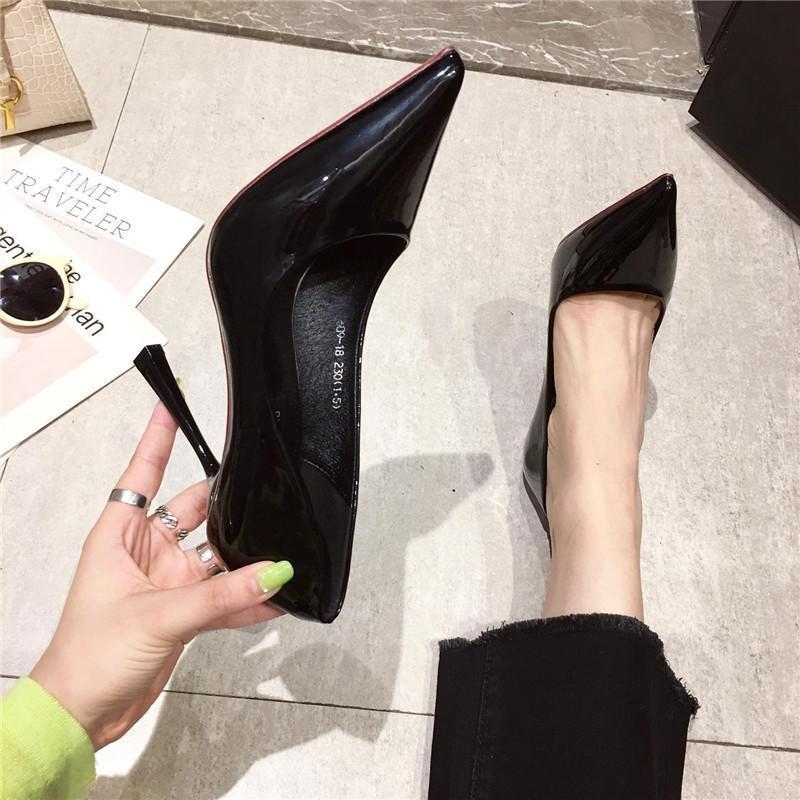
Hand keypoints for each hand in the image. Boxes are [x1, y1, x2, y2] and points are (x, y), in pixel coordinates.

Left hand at [30, 402, 293, 748]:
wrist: (84, 714)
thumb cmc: (89, 656)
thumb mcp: (159, 616)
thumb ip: (221, 595)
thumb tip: (273, 572)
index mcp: (120, 536)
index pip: (142, 473)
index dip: (158, 438)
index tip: (172, 405)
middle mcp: (146, 552)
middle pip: (194, 511)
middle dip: (228, 503)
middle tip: (264, 489)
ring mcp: (168, 582)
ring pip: (216, 555)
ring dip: (245, 557)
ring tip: (280, 550)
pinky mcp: (184, 612)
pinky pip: (223, 595)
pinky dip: (247, 597)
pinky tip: (275, 597)